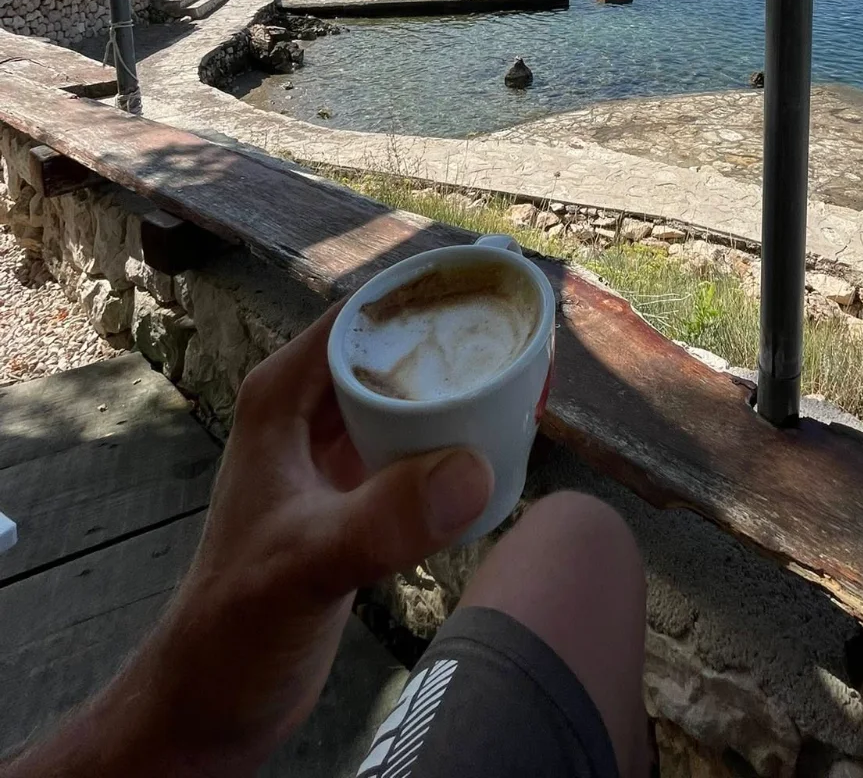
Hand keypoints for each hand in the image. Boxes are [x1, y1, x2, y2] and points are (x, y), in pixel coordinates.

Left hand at [3, 303, 491, 777]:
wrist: (213, 700)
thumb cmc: (235, 627)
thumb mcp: (311, 564)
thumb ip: (385, 517)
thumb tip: (475, 468)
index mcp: (283, 395)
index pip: (364, 314)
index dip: (428, 292)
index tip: (496, 283)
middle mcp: (307, 408)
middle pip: (393, 347)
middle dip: (457, 337)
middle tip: (526, 339)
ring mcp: (332, 450)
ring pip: (407, 394)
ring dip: (459, 388)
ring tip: (525, 382)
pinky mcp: (355, 491)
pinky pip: (414, 442)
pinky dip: (454, 438)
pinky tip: (497, 447)